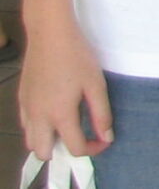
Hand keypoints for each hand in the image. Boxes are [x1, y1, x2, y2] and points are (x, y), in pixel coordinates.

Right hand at [19, 25, 110, 157]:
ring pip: (31, 141)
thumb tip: (106, 137)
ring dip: (48, 141)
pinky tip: (53, 113)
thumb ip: (101, 114)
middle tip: (81, 136)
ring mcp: (26, 109)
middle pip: (44, 153)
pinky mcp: (21, 99)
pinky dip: (38, 128)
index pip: (75, 148)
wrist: (50, 35)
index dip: (93, 149)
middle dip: (63, 151)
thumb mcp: (96, 85)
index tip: (104, 139)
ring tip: (68, 126)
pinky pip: (25, 125)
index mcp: (60, 115)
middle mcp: (39, 117)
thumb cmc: (77, 57)